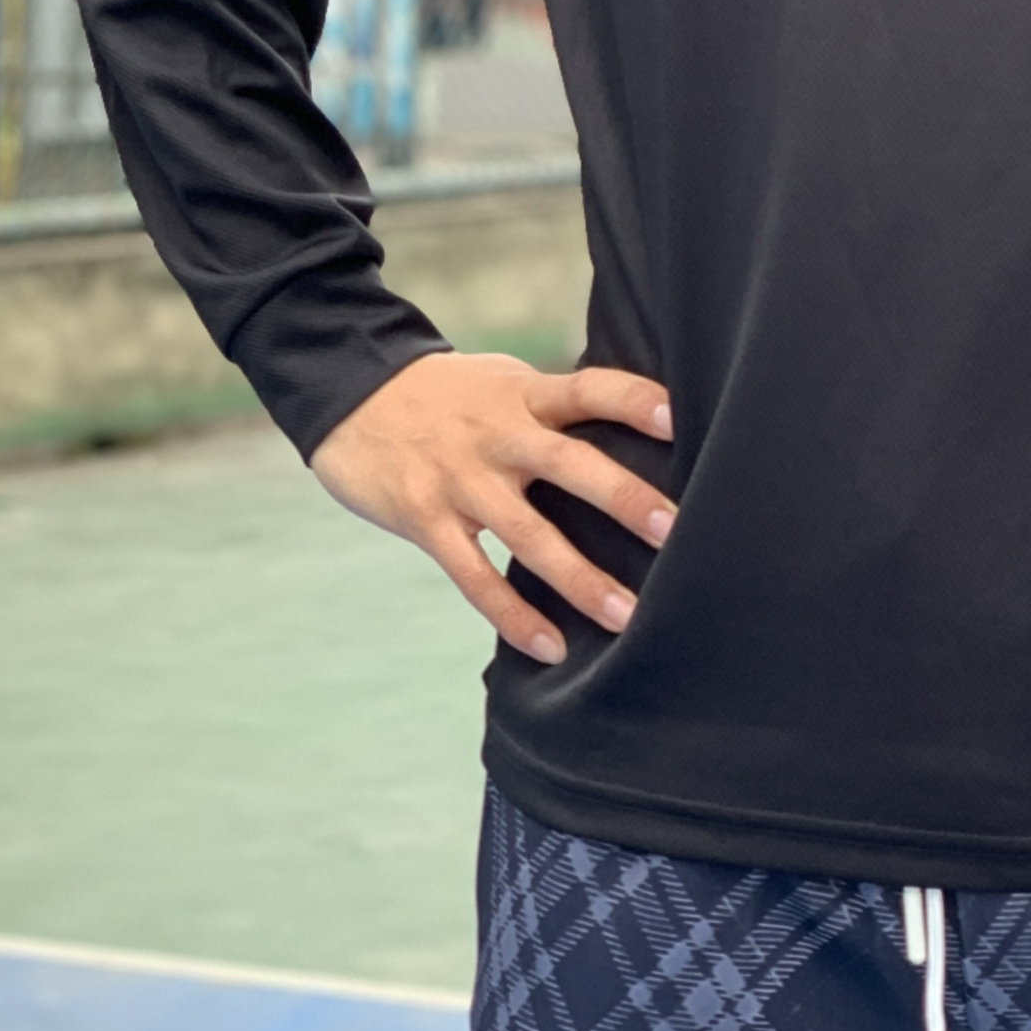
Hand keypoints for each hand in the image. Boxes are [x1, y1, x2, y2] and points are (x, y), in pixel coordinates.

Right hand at [310, 352, 675, 663]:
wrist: (351, 396)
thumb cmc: (450, 396)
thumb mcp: (504, 382)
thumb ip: (557, 406)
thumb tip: (638, 426)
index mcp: (524, 395)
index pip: (588, 389)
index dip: (633, 400)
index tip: (678, 419)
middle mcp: (498, 435)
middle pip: (570, 464)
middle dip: (624, 498)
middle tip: (676, 532)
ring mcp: (462, 480)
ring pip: (529, 535)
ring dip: (580, 578)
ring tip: (627, 617)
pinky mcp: (427, 520)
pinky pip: (475, 577)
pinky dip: (514, 616)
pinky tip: (551, 647)